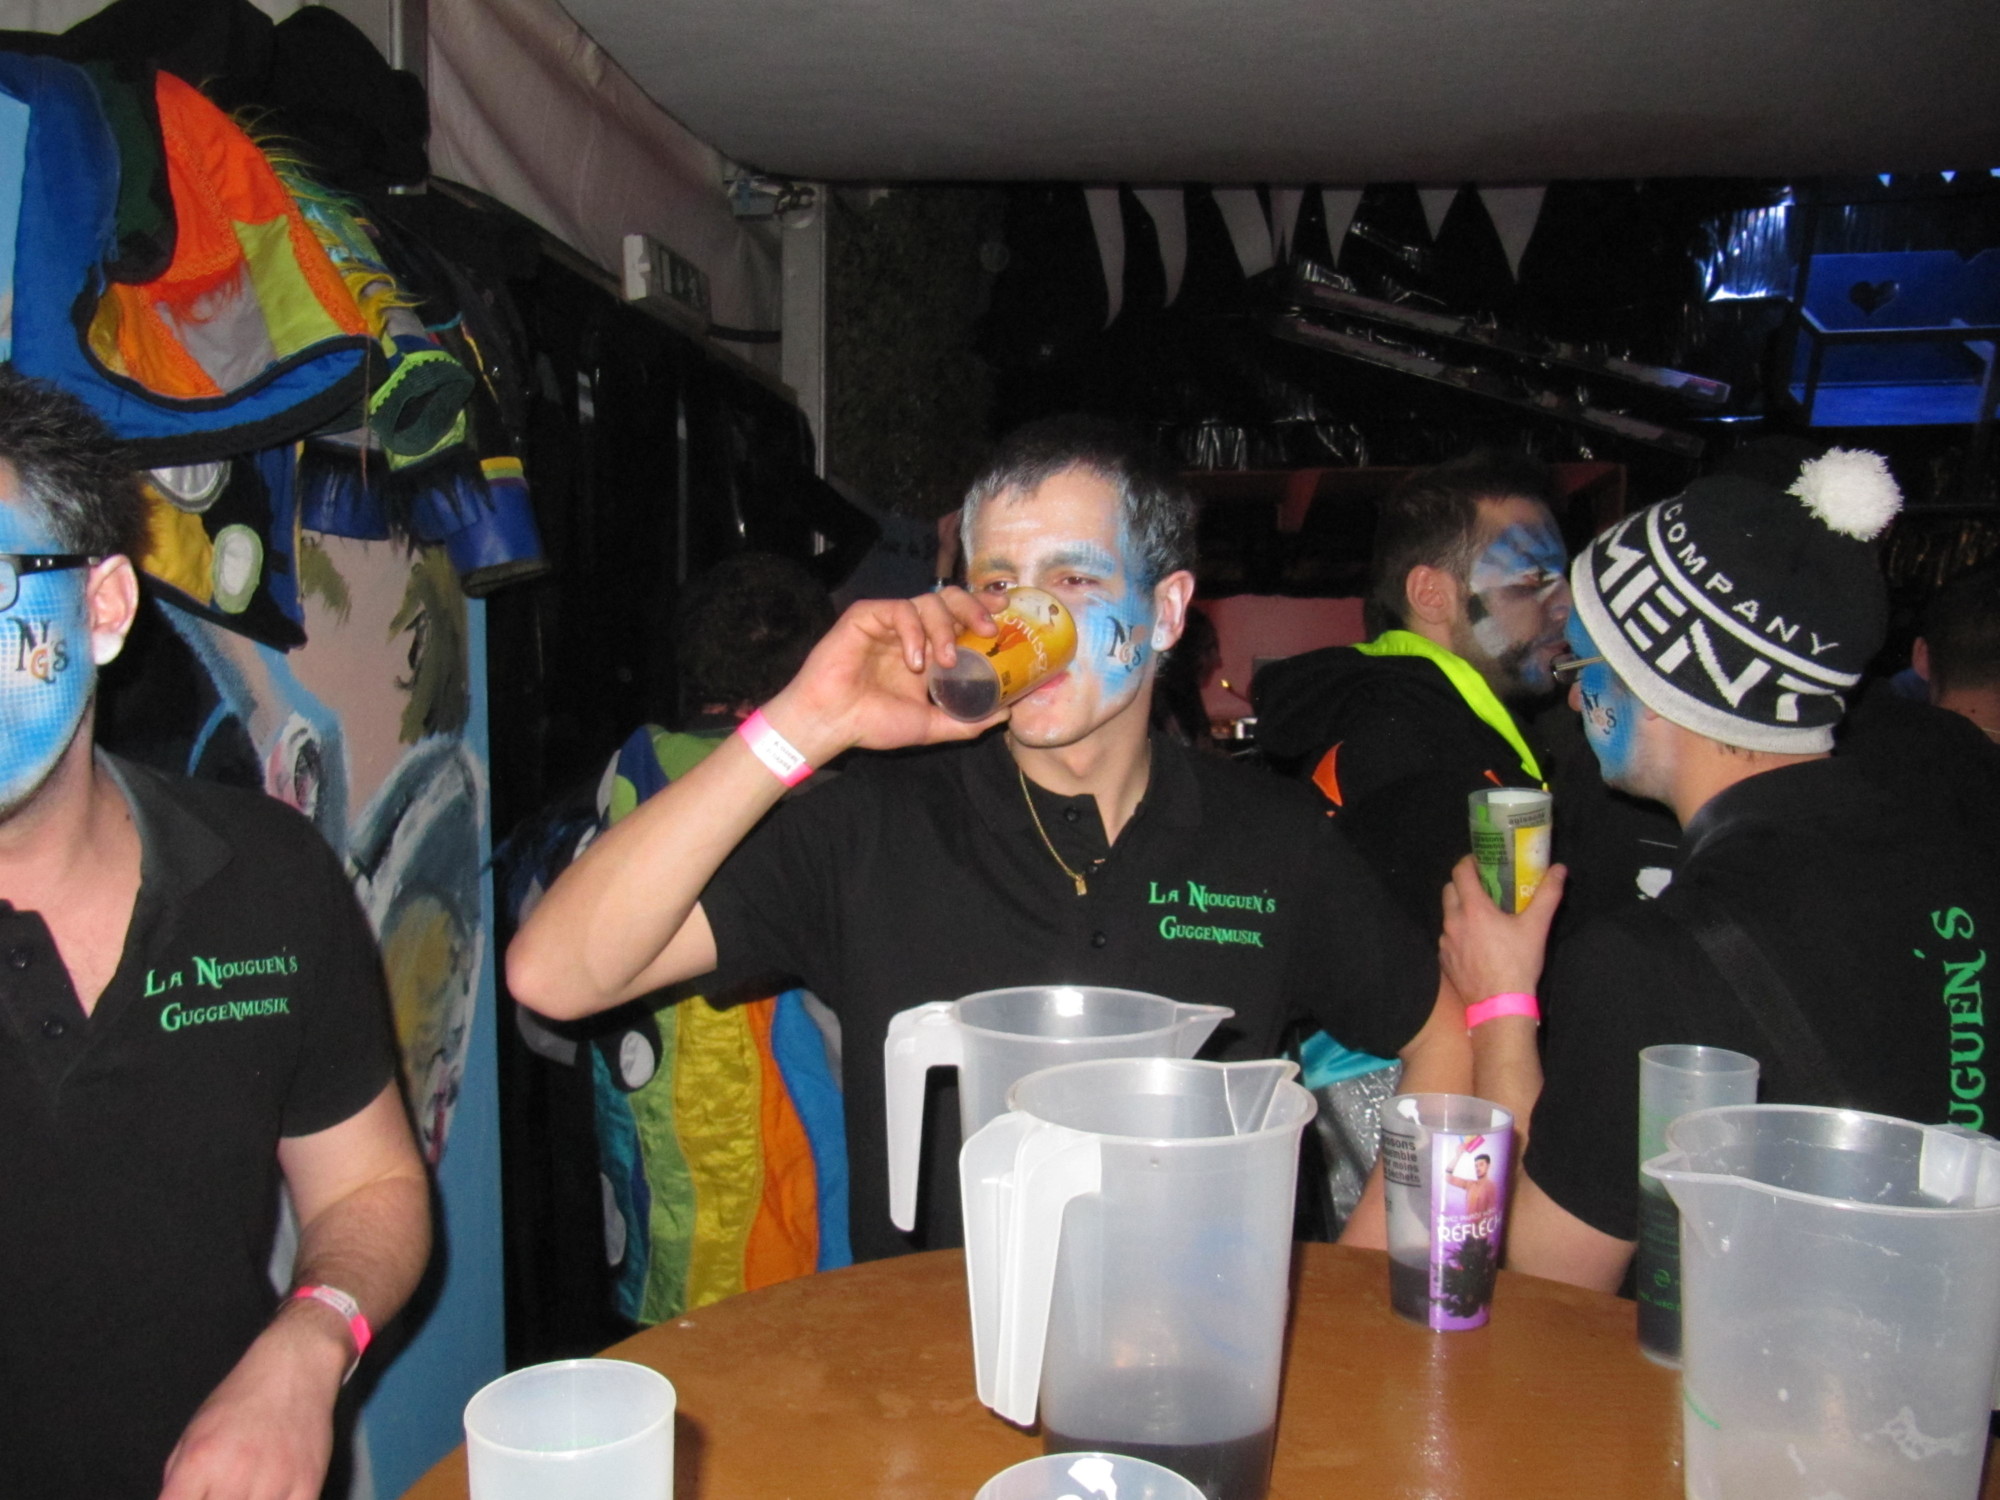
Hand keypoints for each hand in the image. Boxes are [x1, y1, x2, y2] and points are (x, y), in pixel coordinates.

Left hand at [159, 1305, 346, 1499]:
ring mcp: (274, 1483)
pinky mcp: (307, 1486)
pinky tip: (270, 1494)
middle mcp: (235, 1475)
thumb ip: (177, 1483)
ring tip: (245, 1491)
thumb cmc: (238, 1401)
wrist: (294, 1369)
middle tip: (219, 1492)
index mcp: (200, 1462)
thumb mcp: (192, 1436)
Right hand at [763, 587, 1003, 763]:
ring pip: (927, 602)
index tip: (1006, 610)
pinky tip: (912, 660)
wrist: (832, 723)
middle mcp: (911, 631)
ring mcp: (888, 621)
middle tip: (988, 630)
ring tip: (945, 660)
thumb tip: (1006, 713)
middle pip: (949, 599)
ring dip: (943, 629)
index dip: (983, 608)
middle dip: (973, 608)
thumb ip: (967, 721)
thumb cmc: (873, 723)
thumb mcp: (930, 726)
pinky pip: (898, 609)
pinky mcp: (866, 616)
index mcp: (927, 649)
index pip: (960, 617)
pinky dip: (912, 631)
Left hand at [1439, 855, 1565, 1011]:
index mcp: (1472, 908)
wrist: (1500, 1005)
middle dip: (1463, 883)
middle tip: (1484, 886)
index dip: (1469, 862)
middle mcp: (1453, 921)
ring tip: (1482, 914)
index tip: (1481, 861)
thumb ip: (1548, 894)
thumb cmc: (1518, 963)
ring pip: (1448, 915)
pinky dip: (1459, 932)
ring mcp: (1445, 942)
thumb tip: (1559, 869)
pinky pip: (1448, 937)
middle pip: (1449, 890)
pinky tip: (1476, 942)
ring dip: (1460, 909)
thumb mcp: (1536, 926)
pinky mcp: (1444, 960)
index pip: (1460, 872)